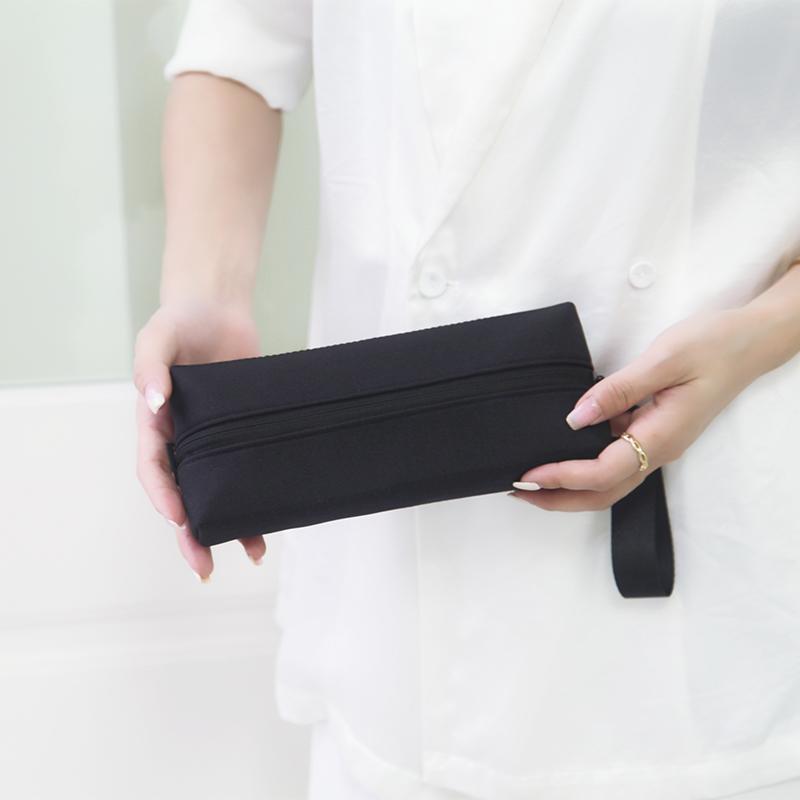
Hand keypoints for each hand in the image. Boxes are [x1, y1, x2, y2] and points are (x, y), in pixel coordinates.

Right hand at [133, 300, 266, 580]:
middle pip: (184, 493)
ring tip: (250, 553)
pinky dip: (259, 493)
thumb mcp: (157, 337)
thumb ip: (150, 367)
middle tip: (203, 566)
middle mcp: (183, 439)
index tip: (180, 518)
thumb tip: (154, 402)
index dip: (163, 496)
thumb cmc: (180, 320)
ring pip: (218, 489)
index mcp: (155, 424)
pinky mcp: (244, 432)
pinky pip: (249, 468)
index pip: (154, 468)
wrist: (220, 308)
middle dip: (191, 533)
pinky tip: (276, 518)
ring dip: (230, 524)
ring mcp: (215, 439)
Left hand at [509, 306, 763, 510]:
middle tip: (518, 491)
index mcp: (661, 436)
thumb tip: (574, 417)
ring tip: (531, 479)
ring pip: (609, 481)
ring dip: (569, 487)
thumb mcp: (663, 359)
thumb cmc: (711, 345)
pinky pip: (616, 459)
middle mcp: (659, 450)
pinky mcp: (654, 433)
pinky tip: (560, 452)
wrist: (748, 342)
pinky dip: (584, 465)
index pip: (603, 472)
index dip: (562, 477)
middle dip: (559, 498)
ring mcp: (657, 444)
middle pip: (604, 492)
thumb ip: (617, 390)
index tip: (527, 474)